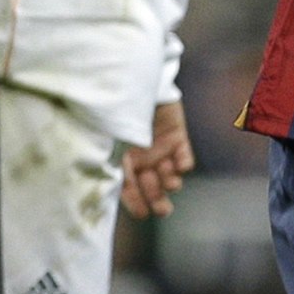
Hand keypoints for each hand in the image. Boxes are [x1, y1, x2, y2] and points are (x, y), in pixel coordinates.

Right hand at [120, 101, 194, 219]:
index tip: (143, 214)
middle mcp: (141, 158)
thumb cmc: (115, 110)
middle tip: (163, 209)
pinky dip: (184, 163)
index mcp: (121, 161)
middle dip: (158, 199)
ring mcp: (160, 148)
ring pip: (169, 175)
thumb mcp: (109, 140)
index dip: (136, 203)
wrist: (132, 79)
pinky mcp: (177, 137)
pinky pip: (184, 157)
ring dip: (169, 181)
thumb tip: (114, 189)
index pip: (129, 189)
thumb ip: (114, 163)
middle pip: (152, 187)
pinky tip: (180, 166)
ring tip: (168, 180)